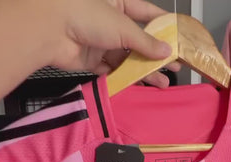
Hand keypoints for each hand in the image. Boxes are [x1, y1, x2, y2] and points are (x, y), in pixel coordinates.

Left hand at [51, 0, 179, 86]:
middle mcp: (110, 21)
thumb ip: (146, 42)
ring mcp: (100, 41)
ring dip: (144, 71)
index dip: (164, 26)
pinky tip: (139, 85)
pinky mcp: (91, 60)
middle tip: (175, 66)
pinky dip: (125, 78)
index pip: (147, 13)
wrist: (50, 29)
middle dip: (156, 55)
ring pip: (127, 58)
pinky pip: (112, 71)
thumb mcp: (123, 26)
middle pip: (138, 40)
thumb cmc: (84, 14)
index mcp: (118, 2)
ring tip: (162, 82)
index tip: (180, 38)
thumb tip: (166, 50)